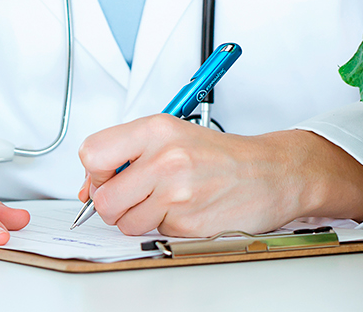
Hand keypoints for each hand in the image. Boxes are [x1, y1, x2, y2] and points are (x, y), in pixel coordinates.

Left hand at [75, 116, 362, 236]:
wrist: (271, 173)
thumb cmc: (222, 155)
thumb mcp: (172, 135)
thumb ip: (128, 152)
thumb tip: (90, 184)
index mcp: (156, 129)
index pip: (92, 153)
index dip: (95, 172)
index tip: (105, 177)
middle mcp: (165, 159)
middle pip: (104, 198)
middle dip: (112, 204)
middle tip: (133, 196)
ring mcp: (177, 194)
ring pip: (124, 222)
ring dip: (137, 218)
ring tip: (163, 202)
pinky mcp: (188, 224)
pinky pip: (154, 233)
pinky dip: (164, 226)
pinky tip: (185, 210)